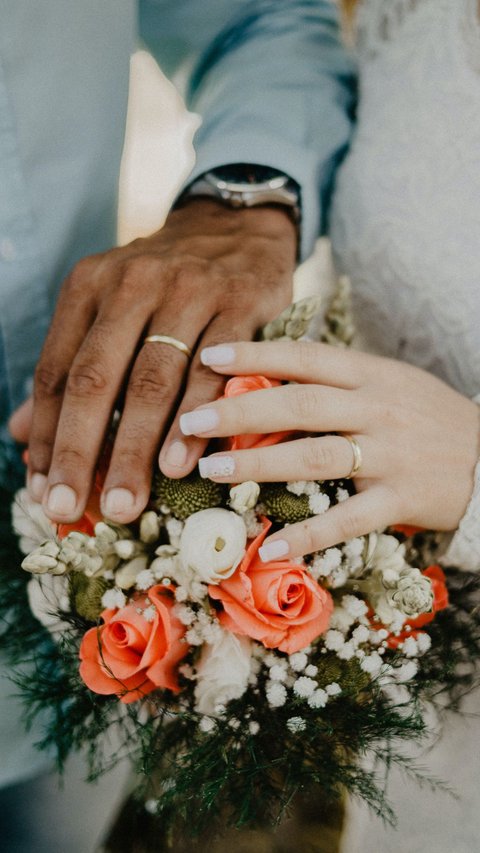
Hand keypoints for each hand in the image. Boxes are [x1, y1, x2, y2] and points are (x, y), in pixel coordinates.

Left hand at [9, 200, 295, 523]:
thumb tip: (21, 434)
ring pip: (153, 380)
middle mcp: (132, 283)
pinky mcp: (239, 303)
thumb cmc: (164, 282)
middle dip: (81, 451)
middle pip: (97, 379)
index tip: (44, 490)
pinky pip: (216, 369)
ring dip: (137, 447)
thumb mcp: (107, 308)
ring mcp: (188, 291)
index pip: (57, 372)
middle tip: (72, 508)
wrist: (236, 226)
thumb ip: (69, 367)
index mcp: (89, 286)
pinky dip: (197, 419)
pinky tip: (183, 463)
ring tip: (126, 501)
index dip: (47, 436)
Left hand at [179, 340, 479, 558]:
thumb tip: (270, 376)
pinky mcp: (403, 498)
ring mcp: (391, 454)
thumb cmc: (429, 418)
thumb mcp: (391, 383)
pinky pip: (349, 518)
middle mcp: (378, 408)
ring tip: (212, 469)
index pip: (306, 357)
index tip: (207, 356)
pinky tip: (271, 543)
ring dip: (259, 463)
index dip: (255, 354)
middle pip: (299, 405)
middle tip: (189, 422)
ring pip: (316, 456)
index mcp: (372, 374)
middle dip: (239, 411)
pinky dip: (310, 533)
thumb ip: (339, 380)